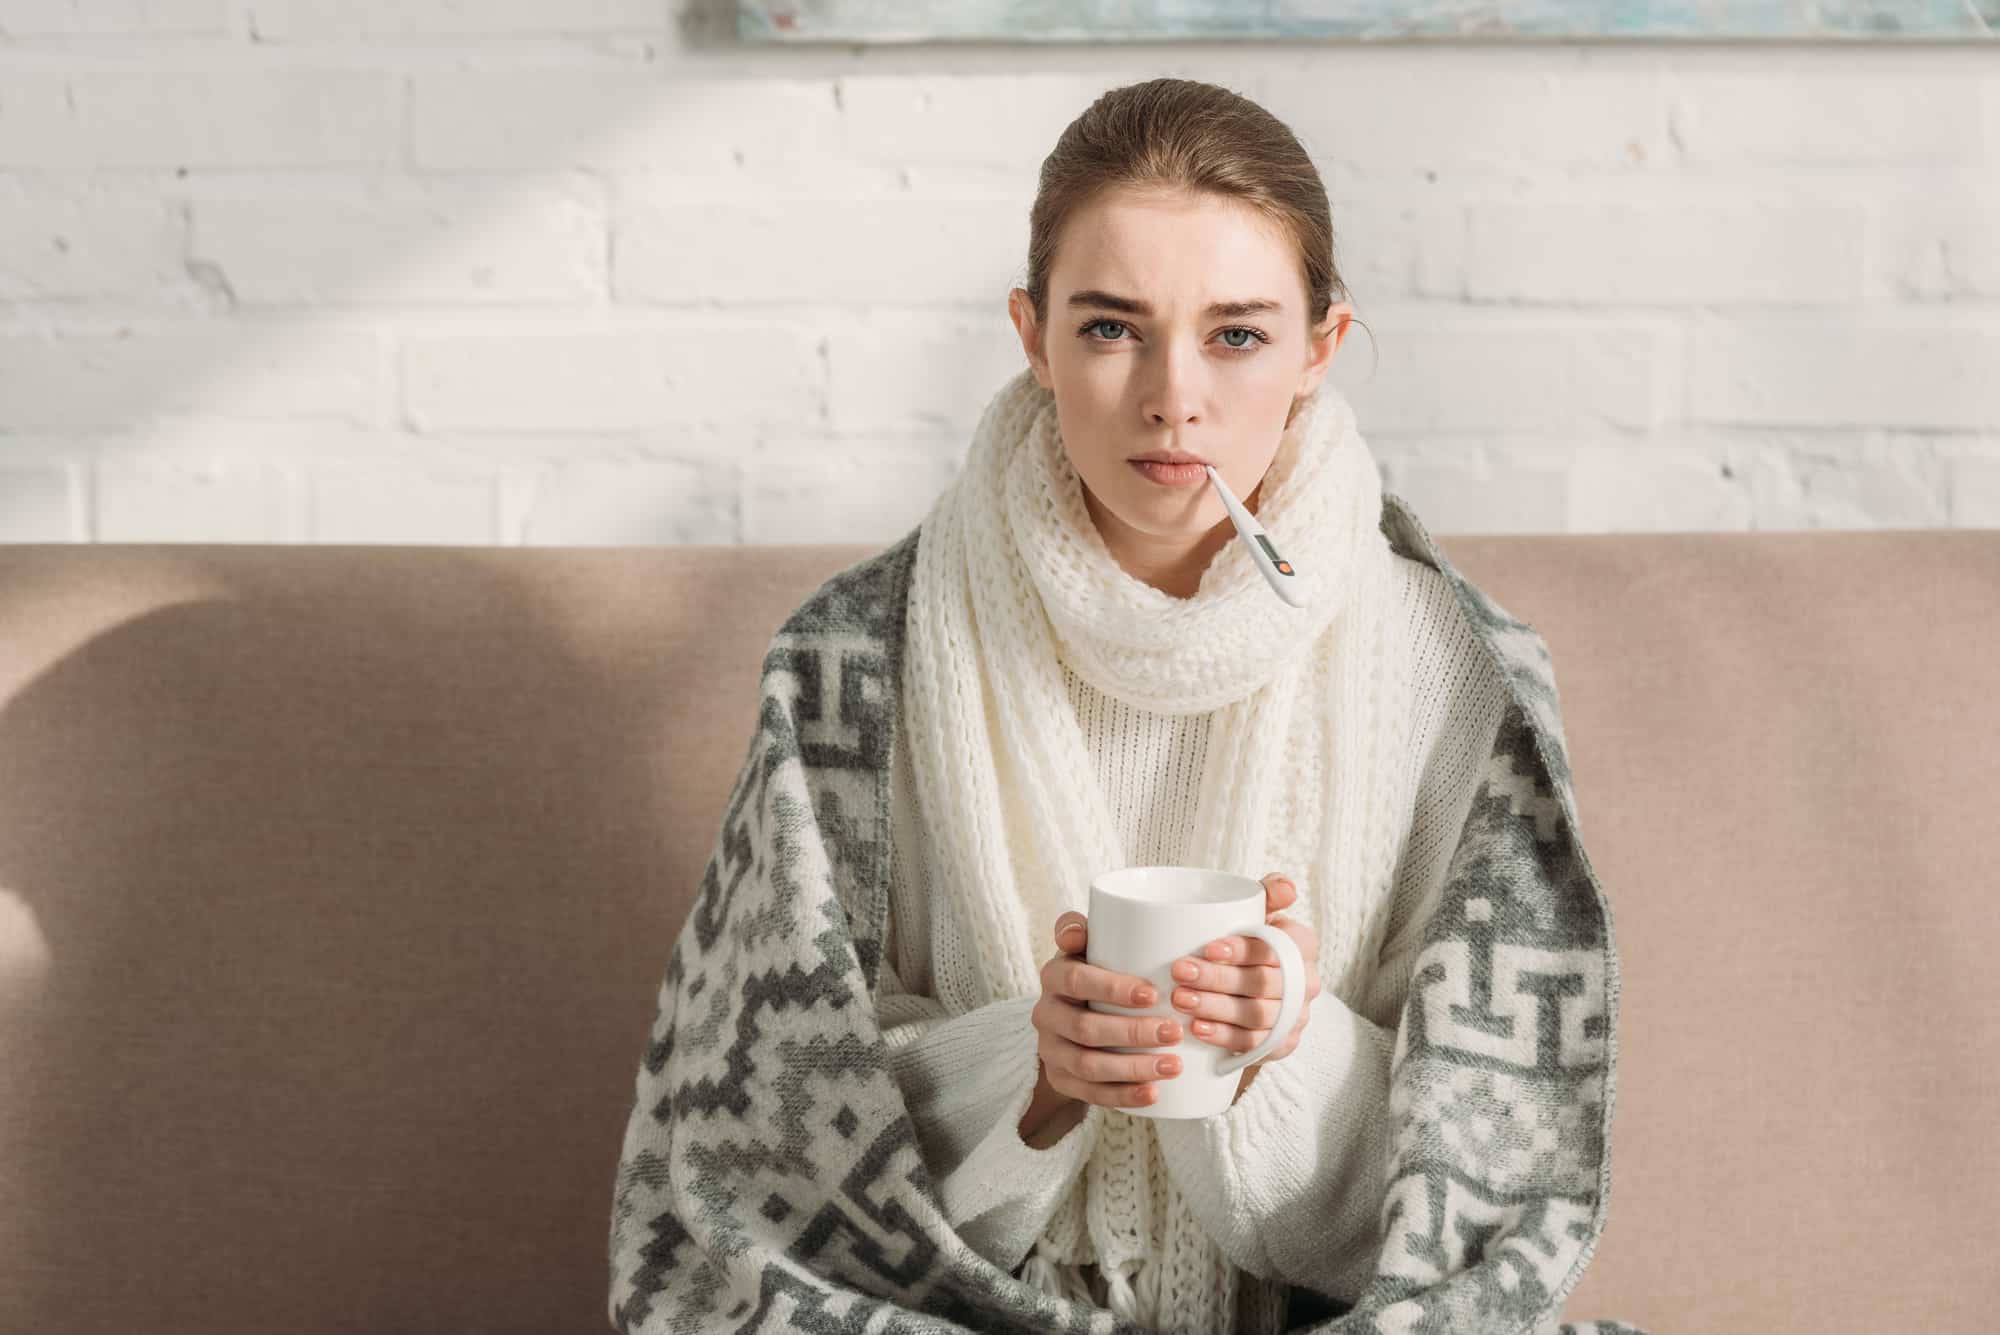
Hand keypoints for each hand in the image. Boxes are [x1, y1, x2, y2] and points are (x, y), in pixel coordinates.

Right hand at [1028, 911, 1185, 1114]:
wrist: (1071, 1013)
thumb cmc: (1096, 970)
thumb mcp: (1089, 946)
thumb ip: (1082, 929)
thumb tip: (1076, 931)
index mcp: (1053, 976)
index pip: (1075, 980)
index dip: (1111, 988)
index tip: (1153, 994)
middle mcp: (1045, 1014)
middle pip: (1085, 1028)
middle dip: (1133, 1032)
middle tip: (1175, 1032)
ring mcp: (1051, 1050)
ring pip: (1088, 1065)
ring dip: (1133, 1068)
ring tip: (1174, 1064)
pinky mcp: (1061, 1080)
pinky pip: (1090, 1094)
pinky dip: (1123, 1096)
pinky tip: (1153, 1093)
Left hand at [1168, 873, 1320, 1096]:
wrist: (1250, 985)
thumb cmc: (1248, 940)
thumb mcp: (1256, 913)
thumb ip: (1268, 893)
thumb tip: (1286, 888)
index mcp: (1303, 946)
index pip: (1276, 948)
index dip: (1244, 950)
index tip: (1207, 948)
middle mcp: (1306, 983)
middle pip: (1262, 984)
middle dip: (1218, 979)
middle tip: (1179, 972)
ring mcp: (1296, 1017)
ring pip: (1257, 1016)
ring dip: (1215, 1008)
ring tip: (1180, 999)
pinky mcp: (1282, 1044)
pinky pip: (1256, 1046)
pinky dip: (1224, 1037)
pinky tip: (1197, 1029)